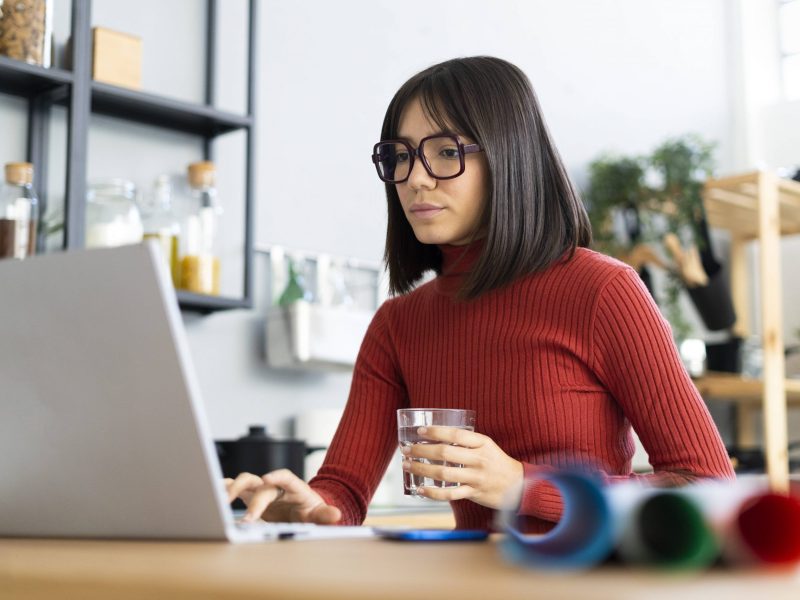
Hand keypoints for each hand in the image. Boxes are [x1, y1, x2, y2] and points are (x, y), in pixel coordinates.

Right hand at [224, 468, 341, 524]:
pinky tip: (212, 498)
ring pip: (244, 481)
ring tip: (221, 502)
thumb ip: (325, 515)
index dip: (277, 476)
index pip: (286, 477)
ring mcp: (260, 489)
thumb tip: (337, 515)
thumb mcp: (319, 514)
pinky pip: (233, 488)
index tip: (267, 479)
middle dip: (253, 501)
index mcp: (292, 487)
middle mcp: (274, 486)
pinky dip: (223, 490)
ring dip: (232, 489)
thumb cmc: (309, 510)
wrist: (300, 509)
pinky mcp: (249, 495)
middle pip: (261, 484)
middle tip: (248, 519)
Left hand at [402, 426, 523, 509]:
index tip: (420, 431)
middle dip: (422, 450)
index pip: (456, 435)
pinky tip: (420, 489)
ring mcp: (477, 478)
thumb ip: (466, 442)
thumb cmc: (497, 462)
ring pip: (444, 473)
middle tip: (406, 449)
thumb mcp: (486, 445)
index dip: (436, 432)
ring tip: (407, 464)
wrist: (519, 485)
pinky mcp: (474, 493)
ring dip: (422, 469)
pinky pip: (450, 494)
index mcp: (482, 443)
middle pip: (446, 453)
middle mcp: (479, 459)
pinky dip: (433, 493)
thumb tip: (436, 436)